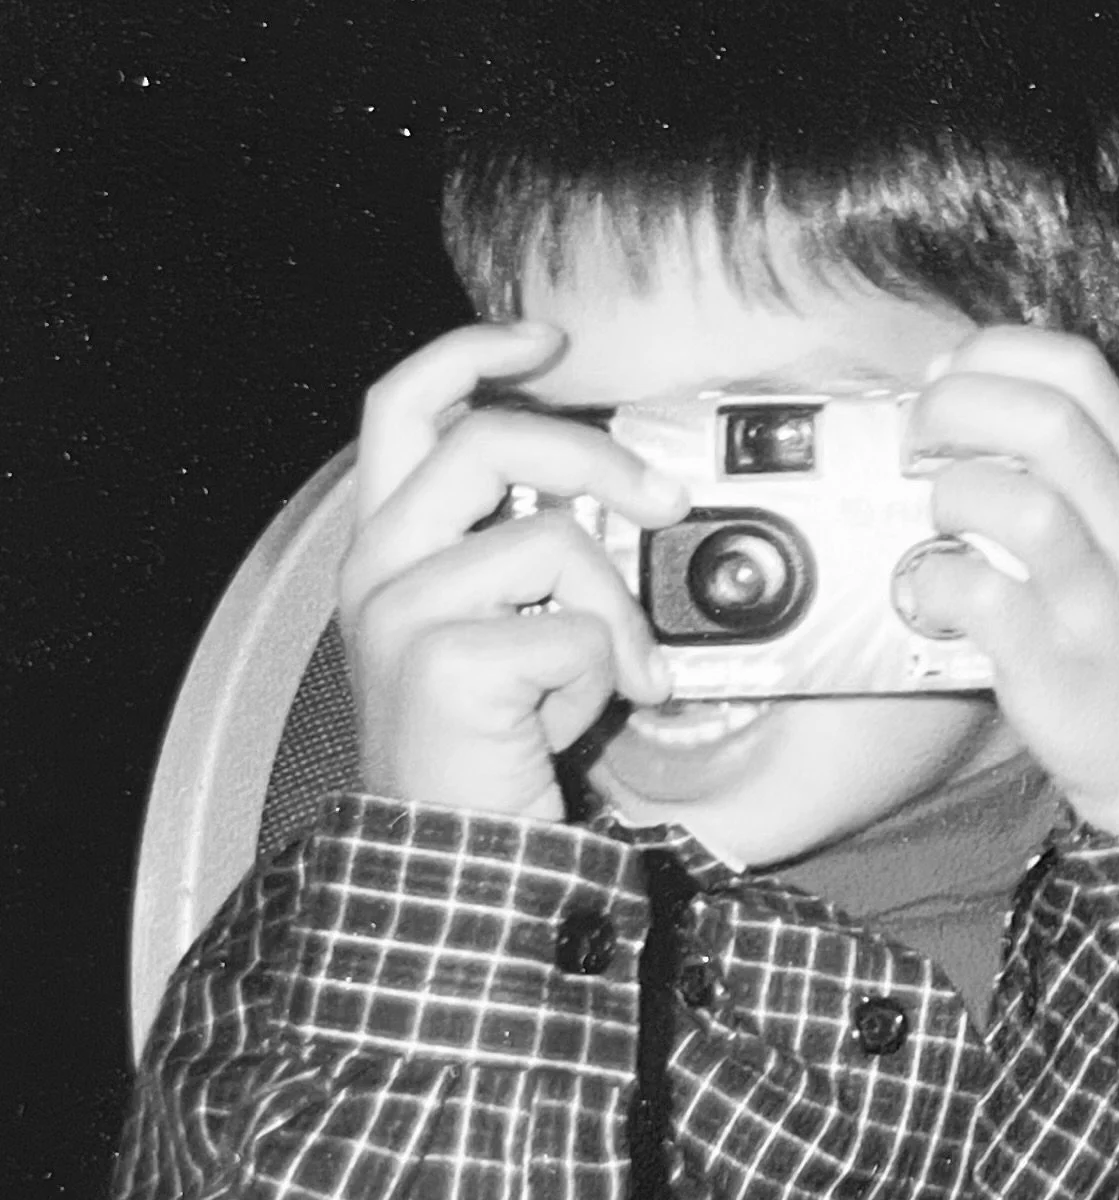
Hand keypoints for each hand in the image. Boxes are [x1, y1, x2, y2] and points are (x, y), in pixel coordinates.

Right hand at [339, 321, 688, 821]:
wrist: (450, 861)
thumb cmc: (487, 741)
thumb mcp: (501, 624)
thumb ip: (526, 546)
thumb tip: (624, 491)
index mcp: (387, 544)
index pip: (401, 404)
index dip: (473, 351)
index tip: (549, 338)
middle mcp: (376, 567)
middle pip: (487, 440)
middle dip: (597, 455)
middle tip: (662, 499)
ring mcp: (401, 614)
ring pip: (553, 540)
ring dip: (614, 611)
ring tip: (616, 673)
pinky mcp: (445, 666)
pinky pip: (576, 630)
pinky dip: (606, 674)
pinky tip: (579, 719)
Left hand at [900, 324, 1118, 834]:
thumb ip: (1073, 459)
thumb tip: (970, 390)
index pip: (1078, 368)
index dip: (994, 352)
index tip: (944, 376)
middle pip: (1046, 418)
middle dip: (957, 407)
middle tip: (917, 440)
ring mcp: (1094, 595)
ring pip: (1021, 503)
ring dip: (952, 497)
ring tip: (936, 523)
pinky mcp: (1053, 661)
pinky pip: (982, 597)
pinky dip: (936, 584)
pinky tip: (931, 592)